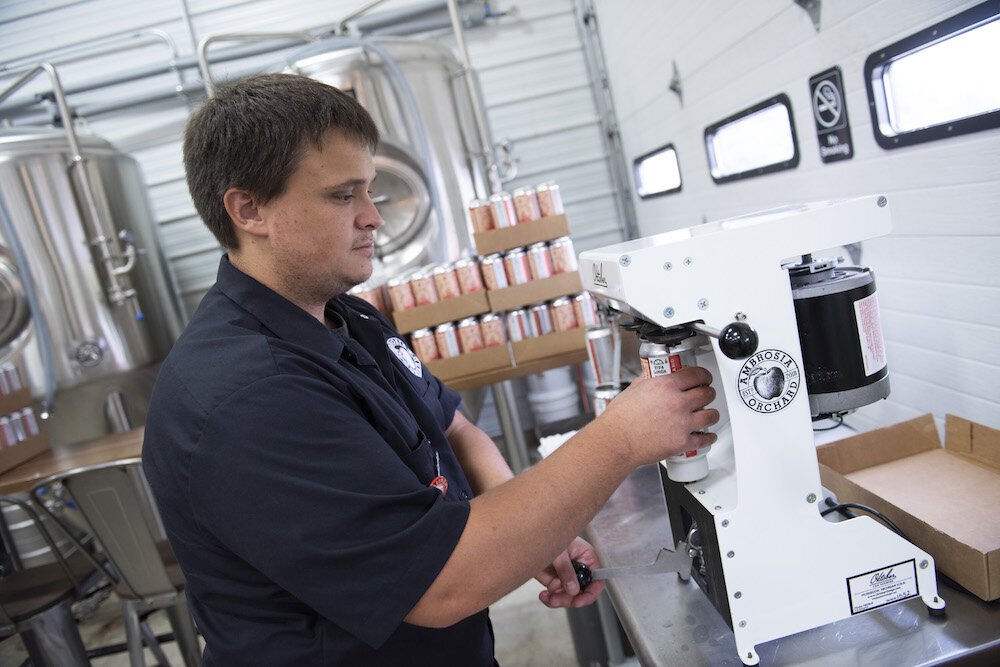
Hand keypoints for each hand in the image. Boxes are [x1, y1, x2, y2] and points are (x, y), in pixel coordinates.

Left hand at [535, 536, 604, 608]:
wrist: (531, 537)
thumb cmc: (549, 535)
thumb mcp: (559, 552)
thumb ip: (566, 570)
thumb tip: (574, 590)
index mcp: (587, 558)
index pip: (597, 580)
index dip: (590, 593)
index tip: (578, 601)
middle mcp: (579, 569)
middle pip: (582, 593)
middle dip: (569, 599)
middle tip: (556, 599)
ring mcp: (567, 576)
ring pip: (569, 597)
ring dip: (558, 600)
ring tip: (547, 596)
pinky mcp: (556, 581)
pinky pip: (557, 596)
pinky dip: (550, 599)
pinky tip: (544, 595)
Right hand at [602, 366, 719, 464]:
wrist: (617, 441)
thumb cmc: (620, 418)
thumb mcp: (635, 388)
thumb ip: (650, 382)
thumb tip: (656, 379)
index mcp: (666, 386)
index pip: (696, 375)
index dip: (704, 376)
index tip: (705, 378)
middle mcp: (678, 402)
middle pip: (707, 394)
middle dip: (709, 393)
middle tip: (707, 394)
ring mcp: (682, 423)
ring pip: (711, 415)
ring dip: (712, 414)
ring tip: (710, 414)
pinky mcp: (682, 442)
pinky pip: (704, 439)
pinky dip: (709, 437)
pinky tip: (708, 435)